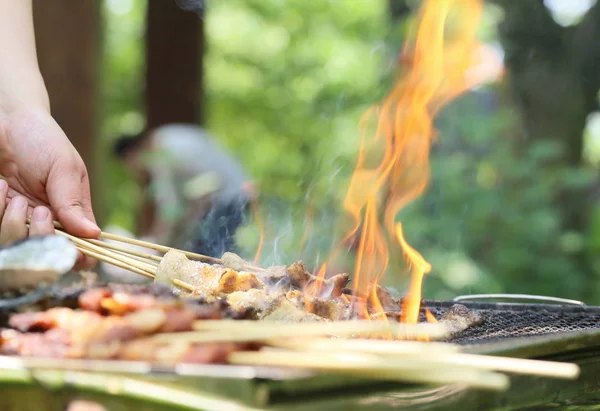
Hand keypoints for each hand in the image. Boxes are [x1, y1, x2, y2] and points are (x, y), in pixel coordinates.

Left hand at [0, 99, 99, 268]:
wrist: (6, 119)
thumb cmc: (41, 139)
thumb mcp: (64, 167)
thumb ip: (73, 202)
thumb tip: (94, 234)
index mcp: (71, 214)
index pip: (80, 249)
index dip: (77, 258)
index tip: (70, 253)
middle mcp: (44, 223)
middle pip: (45, 254)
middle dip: (39, 237)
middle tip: (39, 210)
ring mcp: (17, 220)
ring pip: (14, 245)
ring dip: (12, 222)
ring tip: (13, 193)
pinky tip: (0, 186)